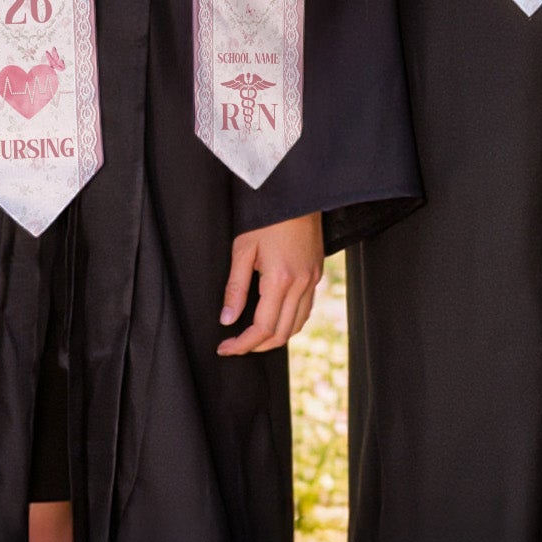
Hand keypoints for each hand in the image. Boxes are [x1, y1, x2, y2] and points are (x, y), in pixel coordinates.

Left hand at [217, 211, 323, 354]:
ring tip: (253, 337)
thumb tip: (227, 319)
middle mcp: (301, 283)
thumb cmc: (268, 217)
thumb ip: (235, 288)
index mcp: (281, 279)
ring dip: (275, 336)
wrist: (297, 193)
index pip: (262, 328)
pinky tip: (275, 317)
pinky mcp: (317, 272)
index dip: (242, 345)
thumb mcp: (243, 249)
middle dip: (257, 346)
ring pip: (297, 324)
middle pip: (281, 332)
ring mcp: (313, 278)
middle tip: (235, 345)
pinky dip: (290, 321)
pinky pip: (306, 308)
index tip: (225, 347)